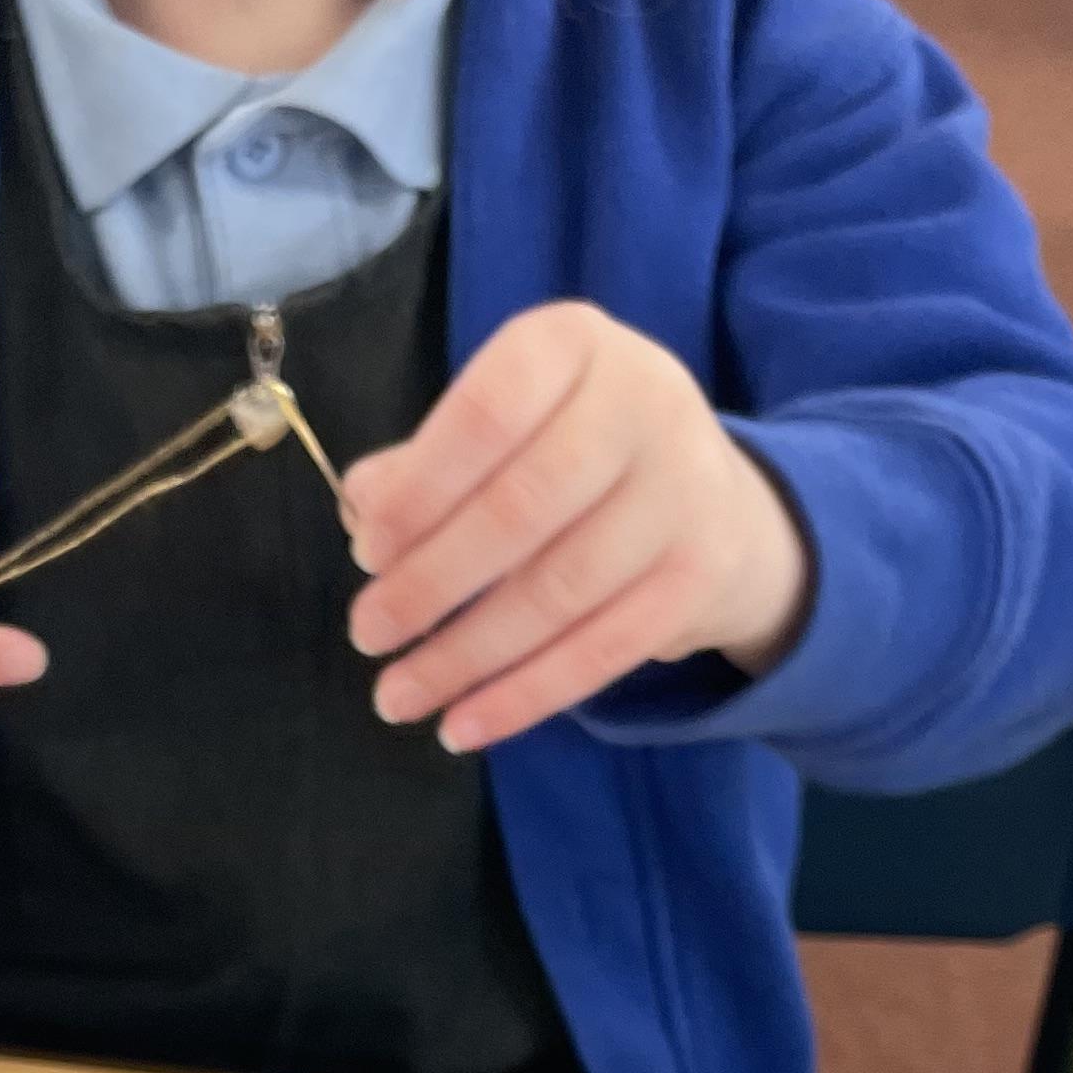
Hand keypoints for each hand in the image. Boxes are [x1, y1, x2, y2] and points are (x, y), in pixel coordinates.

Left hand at [342, 303, 812, 755]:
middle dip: (431, 582)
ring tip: (397, 695)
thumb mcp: (504, 429)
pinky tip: (462, 726)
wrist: (712, 498)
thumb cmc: (570, 451)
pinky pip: (601, 651)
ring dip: (466, 656)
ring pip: (558, 591)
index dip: (420, 489)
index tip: (367, 551)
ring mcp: (683, 493)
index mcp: (575, 345)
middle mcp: (644, 405)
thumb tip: (360, 511)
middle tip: (368, 633)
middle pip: (521, 509)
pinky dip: (523, 698)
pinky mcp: (699, 578)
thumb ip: (425, 464)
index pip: (487, 413)